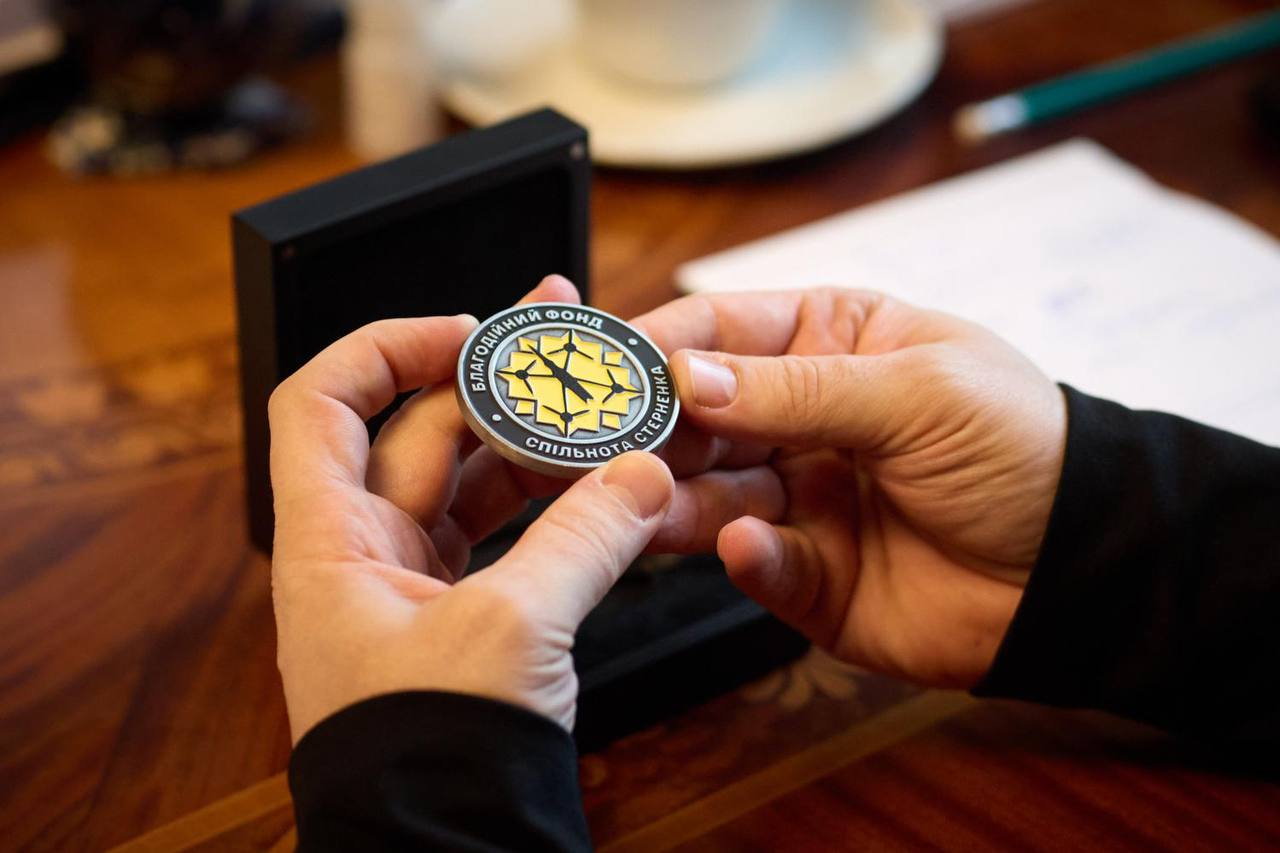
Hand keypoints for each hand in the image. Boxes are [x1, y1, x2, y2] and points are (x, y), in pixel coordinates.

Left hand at [268, 277, 779, 741]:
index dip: (387, 346)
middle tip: (567, 347)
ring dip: (534, 446)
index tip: (468, 331)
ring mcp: (416, 589)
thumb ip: (584, 538)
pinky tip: (607, 486)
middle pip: (420, 433)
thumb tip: (644, 473)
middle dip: (493, 385)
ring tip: (601, 406)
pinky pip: (510, 538)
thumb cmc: (425, 764)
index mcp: (331, 545)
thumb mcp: (510, 632)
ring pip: (473, 485)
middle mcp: (364, 557)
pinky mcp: (465, 623)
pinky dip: (556, 510)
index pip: (324, 401)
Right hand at [633, 288, 1066, 687]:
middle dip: (648, 425)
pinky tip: (745, 545)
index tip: (601, 362)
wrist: (1084, 570)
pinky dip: (745, 556)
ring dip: (672, 495)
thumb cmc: (1023, 449)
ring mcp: (799, 496)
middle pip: (697, 416)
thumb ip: (799, 389)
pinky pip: (756, 561)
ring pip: (707, 492)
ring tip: (640, 494)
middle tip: (595, 438)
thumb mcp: (918, 392)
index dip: (658, 344)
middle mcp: (800, 418)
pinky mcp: (807, 573)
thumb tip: (688, 377)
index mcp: (829, 344)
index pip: (720, 331)